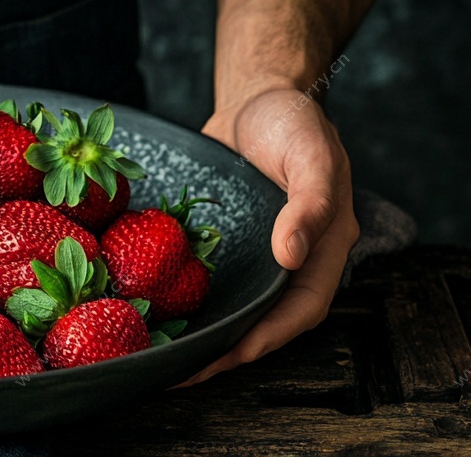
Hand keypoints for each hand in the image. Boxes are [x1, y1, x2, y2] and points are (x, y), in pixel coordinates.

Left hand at [181, 86, 359, 385]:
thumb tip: (293, 255)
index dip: (269, 336)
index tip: (232, 355)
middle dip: (226, 350)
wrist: (259, 97)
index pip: (301, 308)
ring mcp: (254, 250)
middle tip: (180, 374)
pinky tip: (147, 307)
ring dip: (200, 331)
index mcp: (324, 247)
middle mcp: (290, 258)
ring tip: (158, 356)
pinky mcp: (223, 239)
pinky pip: (206, 276)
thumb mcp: (311, 155)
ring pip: (231, 303)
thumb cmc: (294, 121)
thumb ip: (310, 203)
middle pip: (263, 318)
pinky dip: (182, 295)